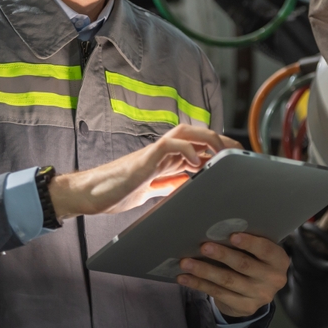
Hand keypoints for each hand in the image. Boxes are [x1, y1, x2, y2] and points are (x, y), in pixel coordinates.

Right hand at [49, 124, 240, 219]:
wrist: (89, 194)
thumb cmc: (116, 191)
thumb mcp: (152, 191)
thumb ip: (169, 185)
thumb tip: (188, 186)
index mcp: (165, 160)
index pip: (197, 146)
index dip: (218, 149)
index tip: (236, 159)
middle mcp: (162, 152)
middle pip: (196, 133)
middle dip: (220, 140)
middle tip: (238, 153)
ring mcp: (153, 153)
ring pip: (185, 133)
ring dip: (207, 139)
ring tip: (221, 154)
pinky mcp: (144, 159)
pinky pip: (169, 145)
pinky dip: (186, 151)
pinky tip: (194, 165)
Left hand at [177, 233, 289, 318]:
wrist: (258, 290)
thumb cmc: (255, 259)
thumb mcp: (260, 251)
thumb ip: (249, 240)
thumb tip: (218, 224)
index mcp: (279, 260)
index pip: (266, 250)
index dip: (250, 243)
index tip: (232, 235)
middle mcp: (273, 279)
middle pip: (244, 265)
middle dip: (222, 255)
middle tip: (204, 246)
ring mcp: (259, 295)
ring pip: (228, 281)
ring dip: (204, 271)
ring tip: (186, 262)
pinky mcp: (245, 307)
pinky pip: (219, 294)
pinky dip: (199, 284)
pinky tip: (185, 278)